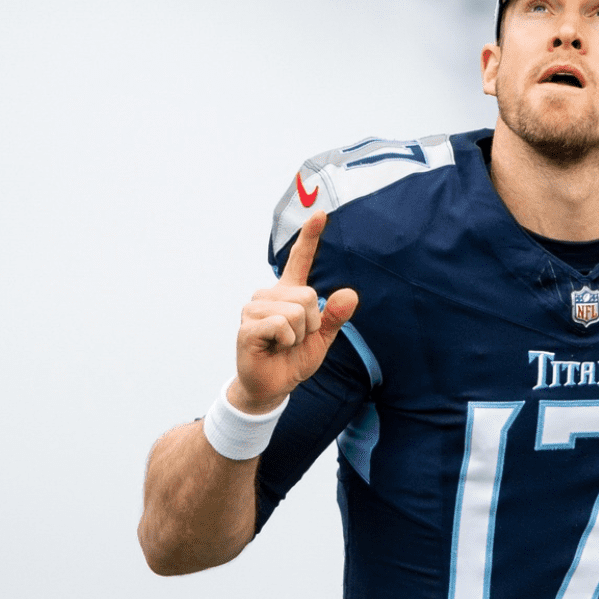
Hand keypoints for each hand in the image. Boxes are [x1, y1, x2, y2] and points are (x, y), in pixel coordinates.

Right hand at [232, 211, 357, 412]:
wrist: (274, 385)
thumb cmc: (295, 358)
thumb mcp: (323, 338)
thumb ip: (335, 316)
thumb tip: (350, 294)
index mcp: (289, 293)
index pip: (300, 260)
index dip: (310, 237)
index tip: (321, 213)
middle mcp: (269, 295)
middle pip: (307, 295)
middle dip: (311, 323)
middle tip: (297, 338)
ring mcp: (254, 309)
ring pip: (295, 311)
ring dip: (298, 335)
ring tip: (284, 344)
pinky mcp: (247, 327)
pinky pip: (281, 325)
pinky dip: (286, 341)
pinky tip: (274, 348)